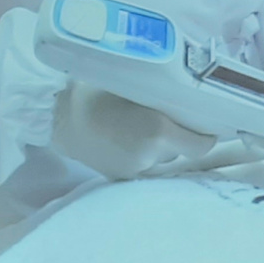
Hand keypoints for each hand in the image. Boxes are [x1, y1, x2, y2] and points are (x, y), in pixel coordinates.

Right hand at [52, 85, 213, 179]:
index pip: (202, 145)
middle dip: (179, 134)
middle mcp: (152, 156)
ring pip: (163, 158)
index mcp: (158, 131)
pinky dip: (142, 153)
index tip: (202, 121)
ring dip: (159, 145)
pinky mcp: (121, 177)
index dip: (205, 134)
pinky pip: (144, 165)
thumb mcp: (136, 85)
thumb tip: (192, 97)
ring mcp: (136, 170)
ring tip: (139, 126)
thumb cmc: (96, 91)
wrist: (58, 116)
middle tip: (167, 114)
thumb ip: (166, 96)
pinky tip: (126, 139)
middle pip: (182, 150)